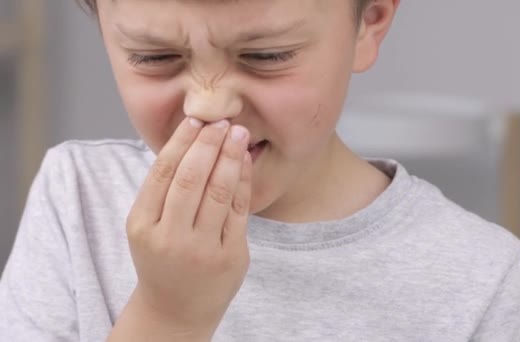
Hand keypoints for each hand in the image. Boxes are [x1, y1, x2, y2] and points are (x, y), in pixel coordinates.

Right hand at [121, 118, 251, 339]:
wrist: (176, 310)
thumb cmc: (161, 259)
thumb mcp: (146, 227)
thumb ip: (162, 191)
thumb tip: (191, 139)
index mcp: (142, 225)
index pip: (163, 172)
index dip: (181, 141)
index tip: (195, 119)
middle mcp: (170, 238)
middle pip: (191, 178)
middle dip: (208, 143)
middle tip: (221, 120)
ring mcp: (202, 249)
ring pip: (219, 191)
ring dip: (230, 156)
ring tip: (237, 133)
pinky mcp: (230, 257)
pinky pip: (239, 210)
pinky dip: (243, 181)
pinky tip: (245, 161)